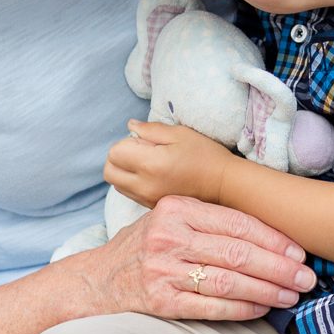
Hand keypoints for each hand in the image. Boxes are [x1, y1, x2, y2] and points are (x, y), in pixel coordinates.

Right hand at [84, 193, 315, 320]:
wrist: (94, 281)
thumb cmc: (145, 246)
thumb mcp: (171, 219)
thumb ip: (210, 220)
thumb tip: (272, 234)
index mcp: (177, 209)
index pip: (237, 223)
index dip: (274, 238)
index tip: (299, 251)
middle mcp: (169, 237)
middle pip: (238, 253)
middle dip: (279, 267)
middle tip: (307, 277)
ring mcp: (163, 271)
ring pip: (229, 281)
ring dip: (267, 291)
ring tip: (292, 295)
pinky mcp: (159, 303)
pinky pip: (210, 307)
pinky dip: (241, 310)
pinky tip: (262, 309)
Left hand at [105, 120, 236, 207]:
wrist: (224, 185)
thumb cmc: (206, 155)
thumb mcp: (181, 134)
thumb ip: (151, 129)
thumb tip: (131, 126)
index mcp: (150, 164)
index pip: (115, 152)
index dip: (127, 142)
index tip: (147, 141)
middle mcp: (144, 185)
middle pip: (109, 171)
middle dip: (119, 157)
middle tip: (142, 151)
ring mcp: (147, 198)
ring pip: (116, 184)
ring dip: (124, 170)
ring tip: (149, 164)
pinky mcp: (151, 206)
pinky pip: (129, 193)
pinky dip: (133, 182)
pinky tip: (154, 175)